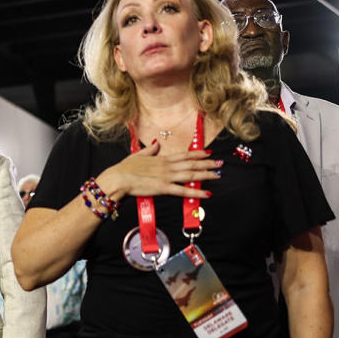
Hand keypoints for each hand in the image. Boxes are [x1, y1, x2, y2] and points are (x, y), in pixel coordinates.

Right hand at [99, 141, 220, 199]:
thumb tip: (156, 143)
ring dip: (206, 175)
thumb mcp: (137, 155)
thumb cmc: (124, 169)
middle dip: (207, 163)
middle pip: (191, 164)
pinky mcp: (164, 188)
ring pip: (191, 175)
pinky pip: (183, 191)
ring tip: (218, 175)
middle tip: (220, 163)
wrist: (117, 179)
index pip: (183, 155)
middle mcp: (167, 166)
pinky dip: (196, 192)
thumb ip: (150, 150)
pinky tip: (207, 194)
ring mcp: (166, 177)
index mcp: (161, 159)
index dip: (197, 154)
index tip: (208, 153)